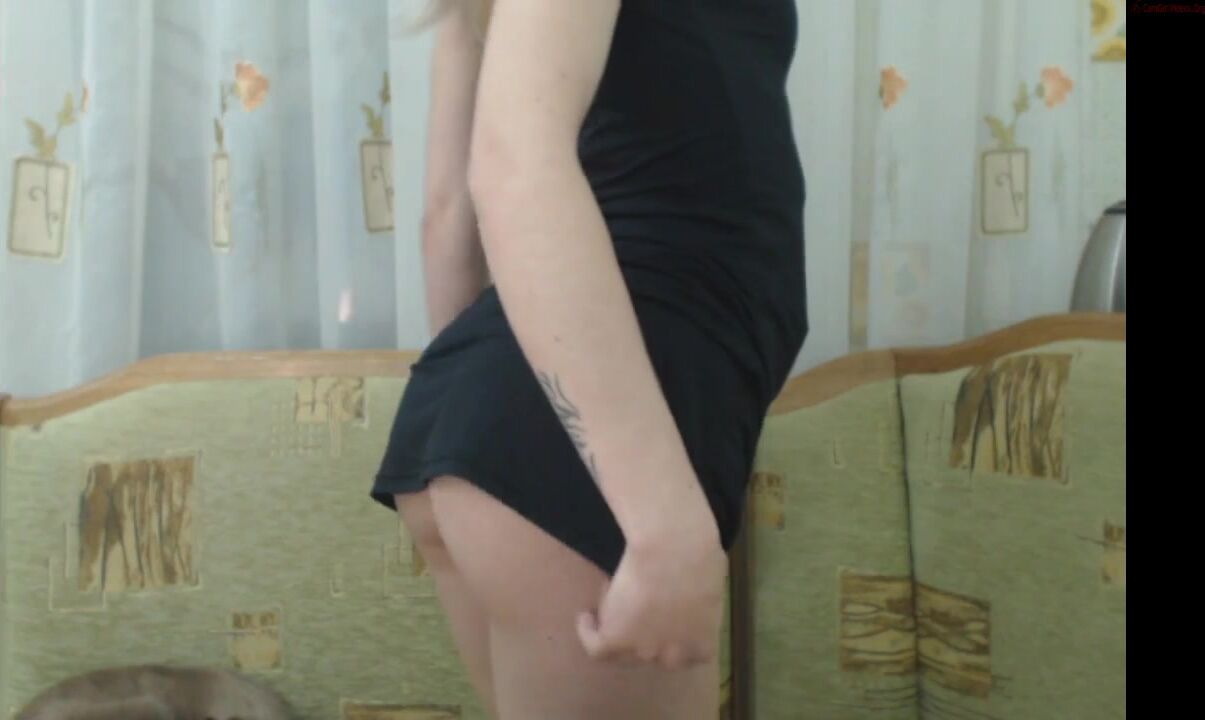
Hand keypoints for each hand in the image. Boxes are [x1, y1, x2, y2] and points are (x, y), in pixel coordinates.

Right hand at [576, 503, 727, 669]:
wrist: (673, 549)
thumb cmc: (699, 554)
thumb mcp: (709, 584)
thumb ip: (700, 599)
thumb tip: (688, 592)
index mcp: (703, 642)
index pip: (687, 657)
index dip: (672, 639)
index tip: (663, 620)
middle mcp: (674, 655)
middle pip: (653, 655)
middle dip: (643, 634)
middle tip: (634, 610)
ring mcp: (644, 651)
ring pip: (622, 652)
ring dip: (614, 629)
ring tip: (608, 604)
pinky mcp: (617, 640)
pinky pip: (596, 647)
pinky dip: (588, 633)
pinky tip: (586, 615)